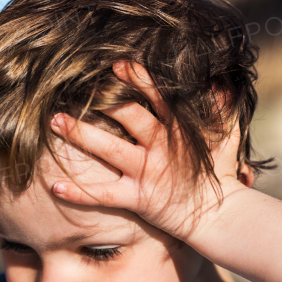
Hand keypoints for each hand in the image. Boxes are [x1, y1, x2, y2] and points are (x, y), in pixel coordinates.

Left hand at [47, 61, 247, 240]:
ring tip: (54, 121)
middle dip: (101, 101)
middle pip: (128, 116)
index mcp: (179, 130)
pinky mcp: (138, 199)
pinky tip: (55, 186)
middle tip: (72, 89)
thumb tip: (219, 79)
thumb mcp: (227, 138)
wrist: (219, 217)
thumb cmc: (220, 175)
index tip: (117, 64)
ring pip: (109, 149)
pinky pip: (104, 195)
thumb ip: (223, 108)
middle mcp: (160, 148)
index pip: (159, 97)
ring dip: (80, 134)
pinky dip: (79, 193)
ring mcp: (147, 173)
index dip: (138, 79)